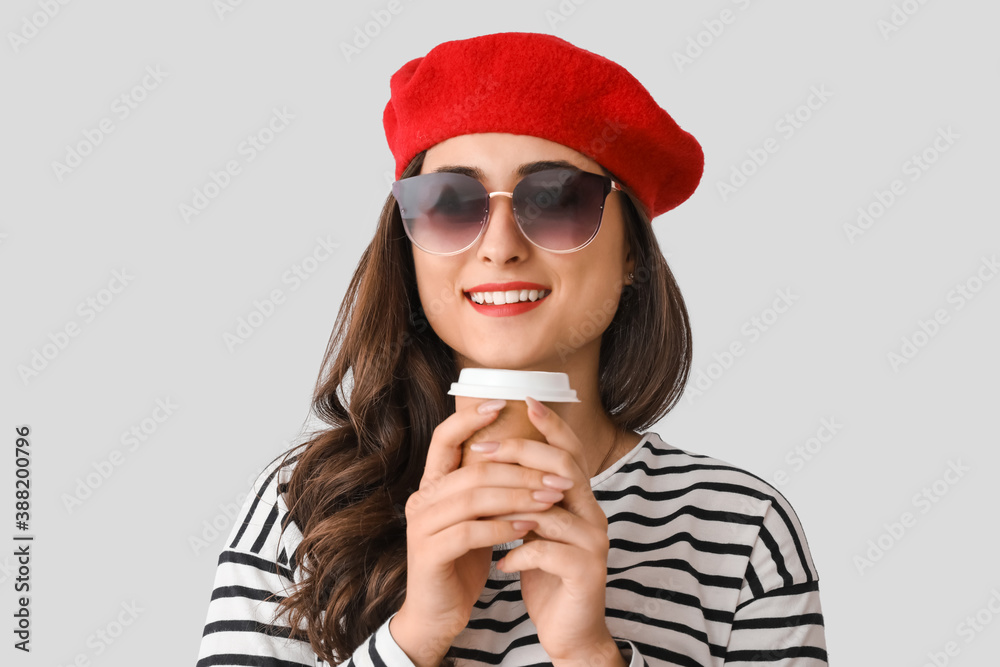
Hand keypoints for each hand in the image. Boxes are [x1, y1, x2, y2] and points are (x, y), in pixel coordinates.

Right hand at [396, 399, 566, 661]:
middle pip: (473, 469)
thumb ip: (487, 489)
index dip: (470, 418)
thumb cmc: (461, 562)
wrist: (437, 614)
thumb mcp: (475, 518)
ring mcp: (421, 526)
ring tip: (551, 498)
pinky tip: (527, 527)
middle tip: (558, 474)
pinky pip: (470, 531)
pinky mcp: (429, 553)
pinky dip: (502, 527)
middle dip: (521, 469)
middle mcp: (421, 500)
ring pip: (474, 497)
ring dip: (519, 496)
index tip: (503, 403)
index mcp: (431, 486)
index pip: (444, 439)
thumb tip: (524, 453)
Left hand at [484, 395, 615, 661]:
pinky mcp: (585, 572)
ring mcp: (592, 542)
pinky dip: (518, 553)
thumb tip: (497, 462)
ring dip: (512, 509)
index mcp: (581, 500)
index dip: (551, 425)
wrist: (571, 630)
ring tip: (482, 514)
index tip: (526, 401)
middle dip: (521, 455)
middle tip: (482, 452)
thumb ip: (528, 498)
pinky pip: (548, 551)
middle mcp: (593, 514)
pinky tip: (500, 563)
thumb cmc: (548, 574)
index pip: (570, 451)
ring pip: (552, 508)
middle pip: (563, 468)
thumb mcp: (536, 529)